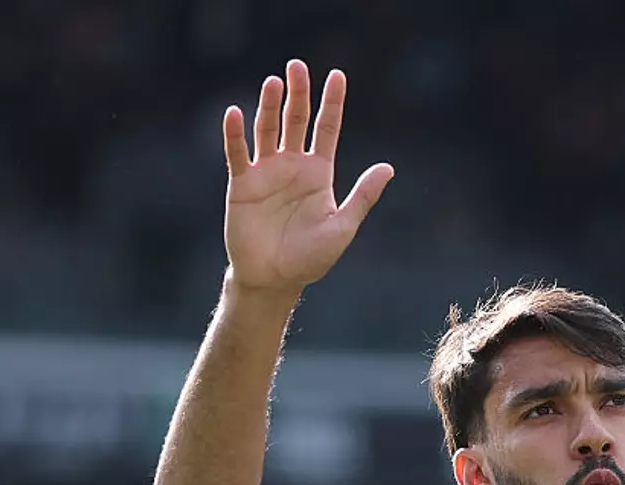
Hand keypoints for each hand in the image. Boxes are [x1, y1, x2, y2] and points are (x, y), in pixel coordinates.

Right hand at [223, 60, 393, 296]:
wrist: (275, 279)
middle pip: (296, 120)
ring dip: (269, 105)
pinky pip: (238, 153)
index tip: (337, 75)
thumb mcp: (342, 227)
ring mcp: (266, 172)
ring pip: (268, 129)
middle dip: (298, 93)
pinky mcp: (242, 183)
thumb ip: (363, 197)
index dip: (332, 103)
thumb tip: (389, 167)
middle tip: (297, 66)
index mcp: (319, 173)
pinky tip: (235, 113)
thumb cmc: (310, 258)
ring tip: (273, 82)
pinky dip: (235, 134)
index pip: (327, 129)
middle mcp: (292, 166)